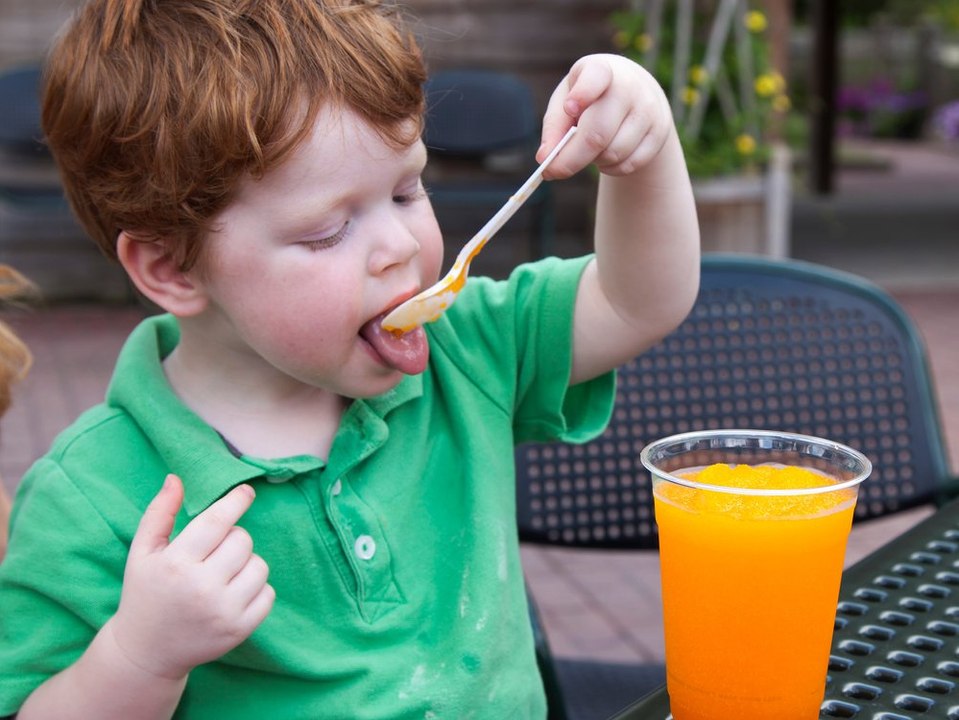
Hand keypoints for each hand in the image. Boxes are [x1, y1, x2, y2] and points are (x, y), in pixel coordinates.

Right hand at [107, 475, 274, 679]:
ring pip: (260, 565)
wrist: (146, 652)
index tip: (247, 492)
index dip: (236, 501)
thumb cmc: (146, 593)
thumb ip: (159, 513)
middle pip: (242, 540)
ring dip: (246, 564)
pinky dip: (257, 589)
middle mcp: (201, 588)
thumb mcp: (143, 552)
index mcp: (176, 564)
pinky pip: (268, 593)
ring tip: (222, 574)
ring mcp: (223, 611)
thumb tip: (176, 479)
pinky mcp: (240, 630)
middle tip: (214, 552)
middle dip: (233, 539)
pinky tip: (233, 593)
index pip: (217, 521)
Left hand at [538, 54, 673, 178]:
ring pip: (613, 154)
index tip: (570, 108)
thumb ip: (554, 127)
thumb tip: (545, 158)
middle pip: (598, 133)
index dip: (582, 94)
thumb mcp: (567, 100)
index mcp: (600, 70)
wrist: (636, 94)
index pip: (595, 77)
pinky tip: (607, 155)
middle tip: (551, 172)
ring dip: (594, 161)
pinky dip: (611, 168)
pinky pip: (628, 165)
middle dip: (571, 159)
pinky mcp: (659, 132)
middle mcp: (629, 86)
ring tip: (590, 150)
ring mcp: (648, 109)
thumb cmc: (590, 99)